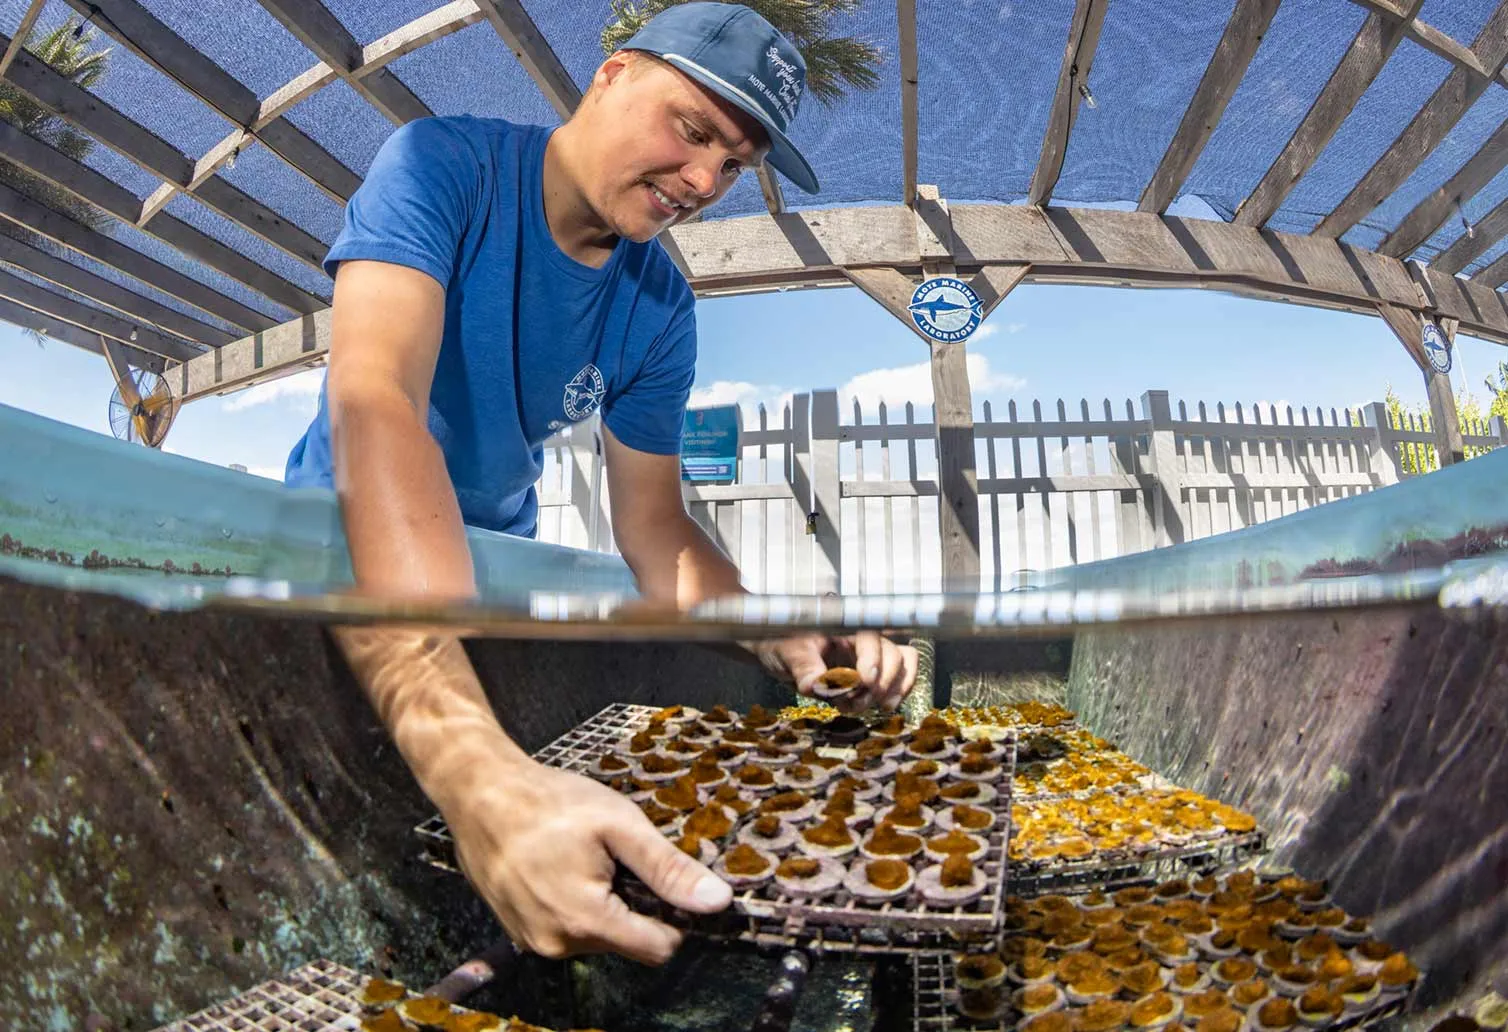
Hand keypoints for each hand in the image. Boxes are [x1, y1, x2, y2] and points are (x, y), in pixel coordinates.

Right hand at [443, 756, 731, 964]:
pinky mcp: (519, 931)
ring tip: (586, 857)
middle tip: (617, 856)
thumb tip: (717, 901)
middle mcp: (558, 943)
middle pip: (628, 941)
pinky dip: (576, 904)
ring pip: (598, 936)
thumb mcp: (619, 825)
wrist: (480, 793)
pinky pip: (567, 929)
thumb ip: (668, 869)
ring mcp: (533, 940)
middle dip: (634, 903)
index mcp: (587, 921)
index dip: (674, 916)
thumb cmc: (548, 802)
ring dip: (604, 903)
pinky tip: (563, 866)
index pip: (659, 948)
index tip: (664, 878)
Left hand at [757, 632, 918, 713]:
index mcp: (844, 625)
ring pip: (902, 664)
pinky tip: (879, 707)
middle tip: (854, 702)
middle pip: (893, 654)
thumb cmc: (780, 641)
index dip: (873, 660)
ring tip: (862, 706)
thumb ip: (803, 667)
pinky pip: (898, 677)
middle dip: (879, 683)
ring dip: (890, 689)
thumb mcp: (786, 651)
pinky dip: (895, 692)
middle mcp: (862, 637)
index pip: (871, 637)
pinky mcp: (872, 671)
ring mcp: (870, 654)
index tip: (864, 682)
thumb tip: (815, 685)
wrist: (775, 652)